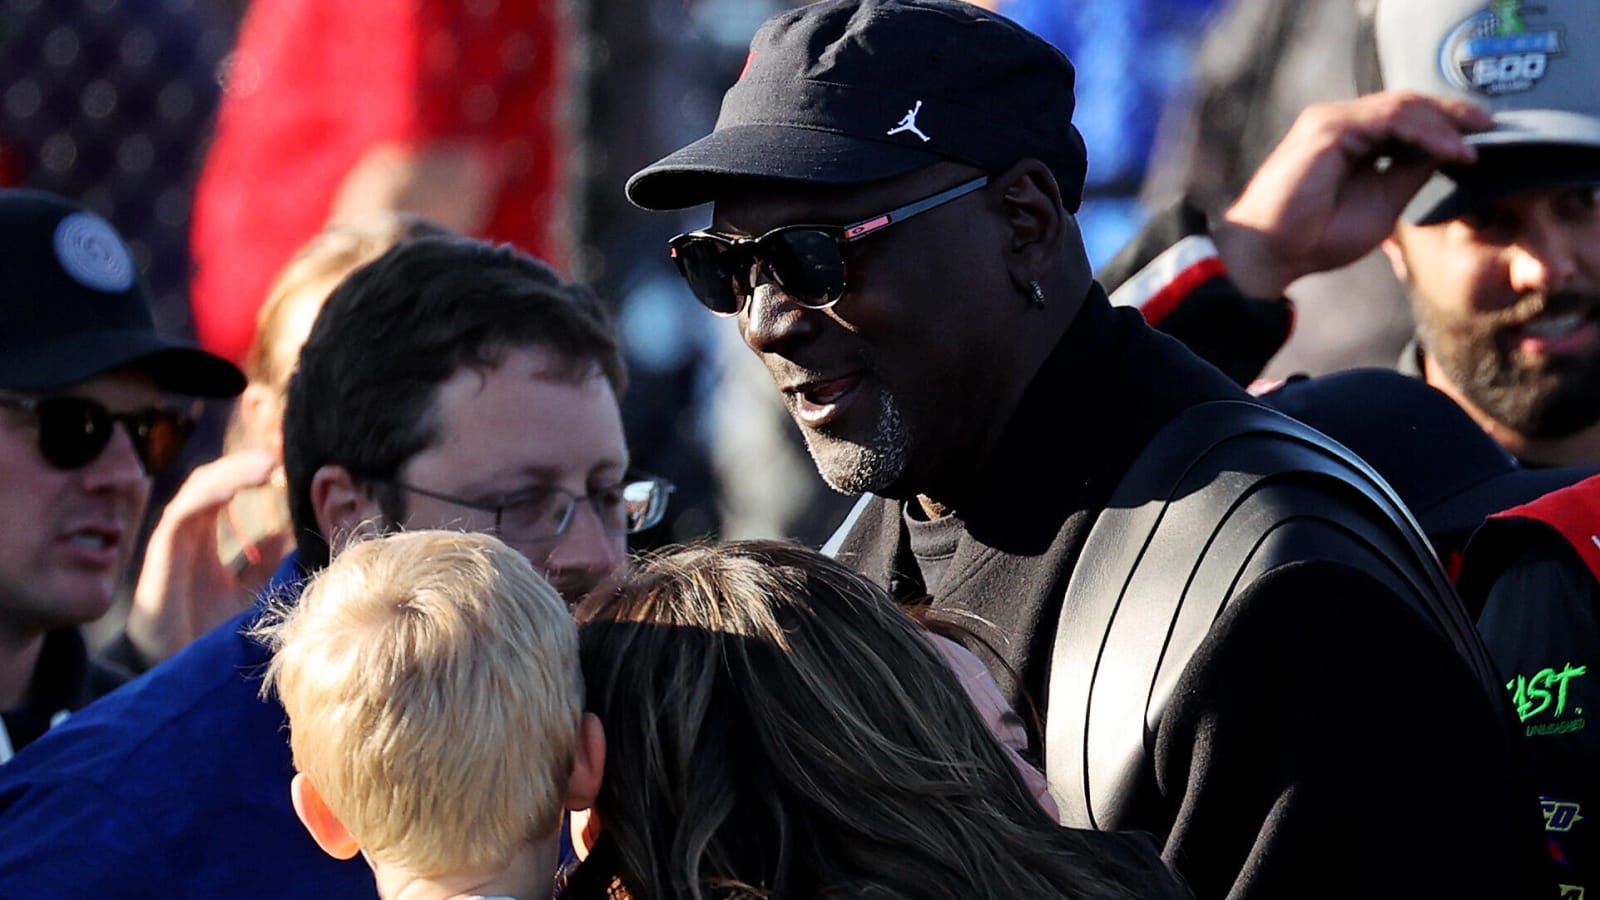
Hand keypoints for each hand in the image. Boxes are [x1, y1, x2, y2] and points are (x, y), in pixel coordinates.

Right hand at [127, 450, 290, 666]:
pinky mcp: (162, 550)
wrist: (184, 672)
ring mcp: (173, 540)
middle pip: (214, 480)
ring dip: (233, 470)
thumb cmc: (210, 636)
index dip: (253, 472)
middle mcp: (189, 534)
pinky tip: (239, 484)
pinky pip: (184, 509)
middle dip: (245, 463)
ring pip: (200, 487)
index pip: (228, 489)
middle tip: (281, 454)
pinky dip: (212, 491)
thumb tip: (290, 534)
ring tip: (268, 463)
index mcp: (207, 540)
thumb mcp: (252, 593)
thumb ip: (267, 563)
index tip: (289, 464)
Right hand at [1213, 91, 1492, 297]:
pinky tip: (1450, 150)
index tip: (1484, 138)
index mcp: (1350, 140)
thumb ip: (1409, 175)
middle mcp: (1339, 123)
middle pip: (1408, 104)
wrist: (1269, 254)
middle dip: (1453, 114)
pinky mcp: (1327, 129)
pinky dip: (1425, 133)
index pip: (1406, 117)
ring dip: (1444, 125)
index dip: (1447, 124)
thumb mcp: (1381, 204)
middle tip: (1492, 127)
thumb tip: (1449, 155)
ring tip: (1472, 148)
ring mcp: (1331, 121)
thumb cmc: (1313, 238)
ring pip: (1402, 106)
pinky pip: (1388, 119)